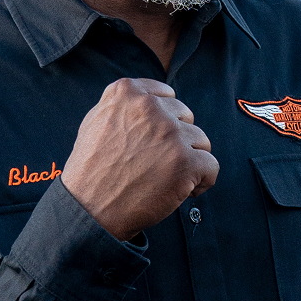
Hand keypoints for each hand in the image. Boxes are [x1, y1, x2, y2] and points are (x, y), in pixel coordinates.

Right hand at [61, 78, 218, 240]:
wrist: (89, 209)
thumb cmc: (92, 169)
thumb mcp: (96, 118)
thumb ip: (124, 103)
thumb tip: (151, 98)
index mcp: (128, 92)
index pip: (167, 95)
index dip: (163, 121)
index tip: (152, 140)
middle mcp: (150, 107)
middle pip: (185, 117)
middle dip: (176, 139)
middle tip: (156, 162)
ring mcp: (170, 134)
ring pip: (200, 141)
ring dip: (188, 160)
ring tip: (166, 178)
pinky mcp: (185, 162)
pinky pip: (211, 166)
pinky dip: (202, 181)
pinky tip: (184, 190)